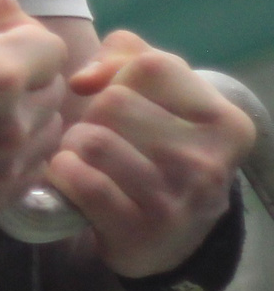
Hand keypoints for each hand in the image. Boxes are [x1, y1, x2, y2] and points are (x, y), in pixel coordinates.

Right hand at [0, 0, 68, 218]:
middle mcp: (10, 129)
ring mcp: (4, 171)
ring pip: (48, 131)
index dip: (22, 42)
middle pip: (52, 93)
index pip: (53, 50)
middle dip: (26, 81)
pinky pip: (31, 167)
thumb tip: (25, 23)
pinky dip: (12, 154)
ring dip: (22, 118)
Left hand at [48, 30, 253, 278]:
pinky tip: (73, 179)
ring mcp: (177, 200)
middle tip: (103, 136)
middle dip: (93, 113)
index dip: (118, 74)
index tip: (118, 97)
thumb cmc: (155, 145)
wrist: (165, 236)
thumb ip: (127, 55)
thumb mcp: (161, 95)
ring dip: (73, 145)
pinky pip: (81, 181)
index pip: (152, 66)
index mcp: (226, 122)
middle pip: (113, 102)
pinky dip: (63, 173)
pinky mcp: (141, 231)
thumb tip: (84, 79)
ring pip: (92, 140)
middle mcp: (210, 162)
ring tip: (88, 158)